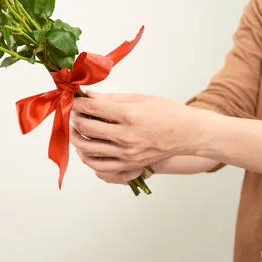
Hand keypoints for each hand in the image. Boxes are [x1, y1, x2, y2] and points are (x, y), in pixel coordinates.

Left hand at [70, 91, 208, 176]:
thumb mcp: (140, 98)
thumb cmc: (167, 112)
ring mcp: (127, 153)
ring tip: (75, 130)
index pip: (92, 108)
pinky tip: (85, 149)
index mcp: (129, 115)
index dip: (78, 103)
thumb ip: (112, 98)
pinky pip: (100, 166)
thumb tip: (89, 95)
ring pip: (89, 149)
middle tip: (74, 113)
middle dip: (75, 119)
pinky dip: (88, 158)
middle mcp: (126, 136)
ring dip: (76, 138)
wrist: (188, 134)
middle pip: (86, 128)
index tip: (73, 100)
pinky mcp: (130, 165)